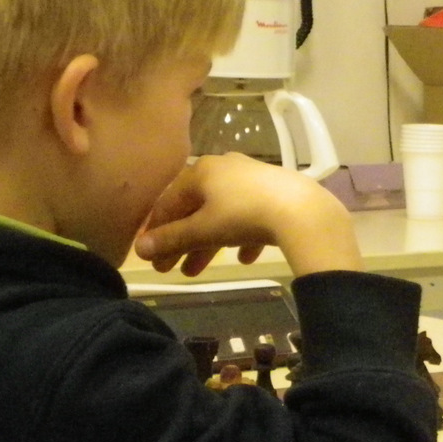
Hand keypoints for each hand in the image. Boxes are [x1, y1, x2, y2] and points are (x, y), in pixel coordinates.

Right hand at [135, 153, 361, 277]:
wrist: (302, 210)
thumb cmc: (243, 215)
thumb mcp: (203, 230)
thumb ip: (171, 239)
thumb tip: (140, 250)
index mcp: (203, 171)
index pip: (169, 202)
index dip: (156, 230)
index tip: (149, 256)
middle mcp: (226, 169)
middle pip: (196, 210)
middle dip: (181, 243)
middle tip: (169, 270)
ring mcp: (253, 180)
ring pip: (222, 216)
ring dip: (208, 245)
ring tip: (196, 272)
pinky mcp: (276, 194)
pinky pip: (252, 217)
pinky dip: (243, 238)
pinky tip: (245, 258)